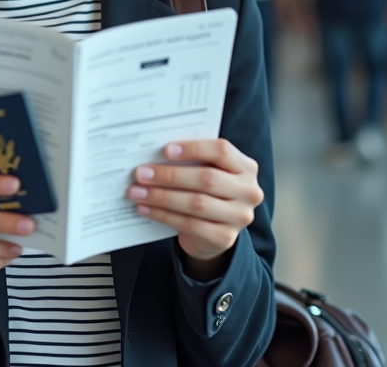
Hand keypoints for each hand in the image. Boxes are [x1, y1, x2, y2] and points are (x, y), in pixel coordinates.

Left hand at [128, 139, 264, 273]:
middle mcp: (249, 191)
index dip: (194, 149)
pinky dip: (163, 215)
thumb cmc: (207, 193)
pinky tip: (145, 209)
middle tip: (142, 173)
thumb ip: (193, 161)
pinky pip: (190, 224)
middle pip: (207, 179)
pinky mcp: (225, 238)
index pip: (222, 151)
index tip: (166, 150)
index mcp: (246, 167)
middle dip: (170, 175)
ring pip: (196, 203)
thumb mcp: (209, 173)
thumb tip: (155, 154)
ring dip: (162, 196)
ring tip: (138, 191)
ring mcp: (240, 217)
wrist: (214, 233)